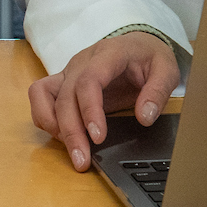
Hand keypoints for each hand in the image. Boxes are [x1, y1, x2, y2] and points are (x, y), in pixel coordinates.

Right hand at [28, 31, 179, 172]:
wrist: (136, 45)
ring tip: (73, 149)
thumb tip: (145, 117)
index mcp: (108, 54)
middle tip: (82, 160)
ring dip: (53, 125)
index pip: (89, 80)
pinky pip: (39, 96)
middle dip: (71, 131)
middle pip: (65, 95)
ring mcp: (68, 70)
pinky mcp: (61, 81)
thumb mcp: (167, 70)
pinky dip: (45, 118)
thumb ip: (158, 92)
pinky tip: (64, 136)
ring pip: (41, 94)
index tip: (98, 137)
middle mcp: (82, 61)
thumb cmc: (149, 57)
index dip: (89, 110)